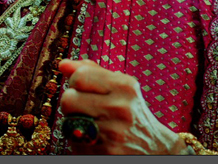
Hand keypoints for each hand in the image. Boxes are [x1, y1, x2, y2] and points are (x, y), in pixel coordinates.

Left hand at [58, 59, 188, 154]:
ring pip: (68, 121)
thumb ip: (91, 71)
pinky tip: (94, 137)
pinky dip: (79, 139)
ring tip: (91, 122)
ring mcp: (113, 133)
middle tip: (85, 106)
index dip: (75, 82)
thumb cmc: (130, 110)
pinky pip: (74, 141)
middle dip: (71, 102)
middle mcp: (120, 108)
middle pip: (68, 99)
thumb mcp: (118, 86)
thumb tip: (62, 65)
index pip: (79, 77)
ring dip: (74, 121)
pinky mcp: (106, 153)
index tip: (84, 88)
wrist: (155, 147)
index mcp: (124, 86)